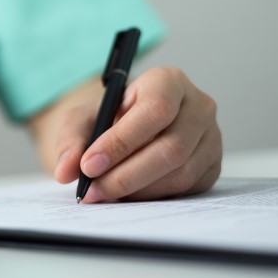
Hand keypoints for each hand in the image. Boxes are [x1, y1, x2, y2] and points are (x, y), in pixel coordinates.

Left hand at [53, 67, 221, 201]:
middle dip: (125, 175)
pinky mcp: (211, 166)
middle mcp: (198, 106)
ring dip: (137, 190)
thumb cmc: (106, 118)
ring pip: (180, 173)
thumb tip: (66, 171)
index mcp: (168, 81)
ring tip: (103, 194)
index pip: (155, 110)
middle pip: (171, 147)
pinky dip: (151, 196)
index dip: (121, 141)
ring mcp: (211, 138)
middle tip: (92, 190)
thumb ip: (70, 141)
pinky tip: (126, 195)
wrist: (125, 128)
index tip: (89, 165)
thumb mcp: (81, 119)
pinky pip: (186, 188)